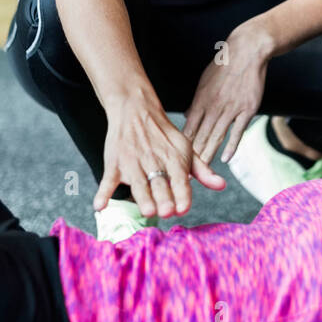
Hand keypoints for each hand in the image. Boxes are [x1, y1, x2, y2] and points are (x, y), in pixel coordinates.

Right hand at [94, 85, 225, 218]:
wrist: (135, 110)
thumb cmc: (164, 136)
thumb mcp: (186, 149)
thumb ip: (202, 171)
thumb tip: (221, 186)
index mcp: (174, 159)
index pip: (180, 179)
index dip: (182, 193)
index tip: (183, 208)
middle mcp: (154, 162)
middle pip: (159, 183)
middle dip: (163, 198)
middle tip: (166, 212)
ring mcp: (133, 163)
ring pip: (137, 183)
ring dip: (142, 197)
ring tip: (147, 210)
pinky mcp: (115, 164)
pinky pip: (108, 179)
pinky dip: (103, 192)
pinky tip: (100, 205)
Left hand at [183, 23, 271, 164]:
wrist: (246, 52)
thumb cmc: (224, 66)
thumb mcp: (204, 81)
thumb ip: (196, 101)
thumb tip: (188, 115)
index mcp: (201, 100)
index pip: (189, 128)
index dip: (182, 146)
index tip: (176, 160)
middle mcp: (213, 107)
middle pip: (201, 136)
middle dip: (192, 157)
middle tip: (186, 174)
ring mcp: (230, 109)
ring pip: (217, 136)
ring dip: (208, 155)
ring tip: (203, 172)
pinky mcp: (247, 110)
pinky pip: (237, 131)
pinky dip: (231, 146)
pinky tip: (226, 159)